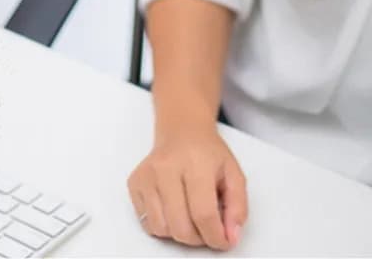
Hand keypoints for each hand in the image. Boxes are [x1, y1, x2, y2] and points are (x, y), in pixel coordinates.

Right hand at [127, 120, 247, 250]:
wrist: (182, 131)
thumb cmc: (207, 153)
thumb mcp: (234, 174)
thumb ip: (238, 207)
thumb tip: (231, 236)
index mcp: (195, 163)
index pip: (203, 213)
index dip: (215, 236)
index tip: (223, 241)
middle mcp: (166, 168)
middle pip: (181, 227)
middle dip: (198, 238)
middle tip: (207, 229)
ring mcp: (147, 176)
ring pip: (162, 229)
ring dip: (180, 233)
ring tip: (190, 215)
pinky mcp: (134, 184)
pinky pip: (147, 223)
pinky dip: (164, 226)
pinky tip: (174, 209)